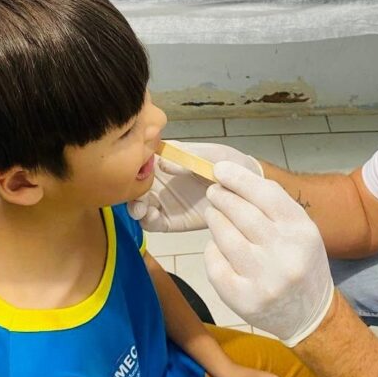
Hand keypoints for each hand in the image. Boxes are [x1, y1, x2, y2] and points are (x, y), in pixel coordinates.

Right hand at [128, 140, 262, 231]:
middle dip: (129, 190)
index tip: (135, 167)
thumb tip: (162, 163)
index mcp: (166, 159)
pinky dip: (148, 220)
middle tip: (135, 194)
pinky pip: (153, 223)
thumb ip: (188, 156)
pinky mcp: (172, 220)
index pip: (140, 160)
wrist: (248, 189)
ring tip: (141, 208)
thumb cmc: (229, 164)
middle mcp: (160, 180)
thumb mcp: (211, 154)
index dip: (133, 163)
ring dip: (134, 207)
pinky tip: (151, 216)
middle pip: (134, 185)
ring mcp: (164, 201)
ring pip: (139, 205)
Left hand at [203, 162, 333, 346]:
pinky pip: (215, 265)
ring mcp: (264, 280)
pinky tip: (217, 246)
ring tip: (213, 214)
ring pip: (225, 238)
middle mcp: (285, 255)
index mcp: (303, 233)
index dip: (240, 179)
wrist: (310, 314)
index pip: (266, 195)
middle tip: (213, 192)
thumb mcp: (303, 232)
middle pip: (242, 214)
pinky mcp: (243, 300)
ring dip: (214, 220)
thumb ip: (275, 208)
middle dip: (222, 198)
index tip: (220, 170)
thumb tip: (237, 179)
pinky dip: (212, 251)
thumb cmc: (302, 263)